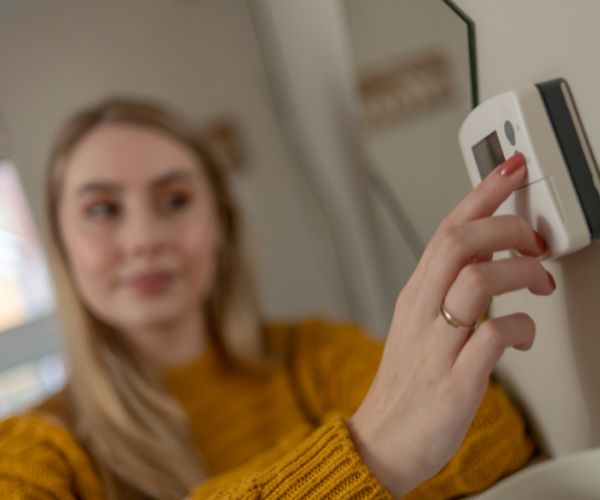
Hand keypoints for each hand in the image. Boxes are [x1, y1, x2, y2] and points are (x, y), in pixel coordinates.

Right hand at [347, 153, 554, 496]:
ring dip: (519, 272)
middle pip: (457, 243)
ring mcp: (436, 345)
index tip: (510, 168)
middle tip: (533, 238)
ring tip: (538, 283)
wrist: (384, 439)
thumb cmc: (408, 380)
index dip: (481, 193)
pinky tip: (523, 335)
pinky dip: (520, 328)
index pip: (446, 229)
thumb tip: (491, 256)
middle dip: (506, 226)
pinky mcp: (453, 381)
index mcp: (415, 294)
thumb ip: (451, 288)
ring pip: (475, 281)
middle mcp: (422, 311)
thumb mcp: (421, 322)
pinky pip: (492, 339)